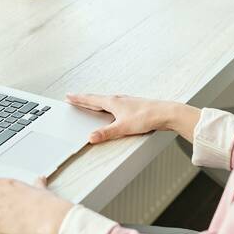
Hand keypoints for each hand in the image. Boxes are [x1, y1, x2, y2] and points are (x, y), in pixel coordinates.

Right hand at [66, 93, 195, 143]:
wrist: (165, 113)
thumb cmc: (146, 117)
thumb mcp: (123, 127)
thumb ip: (106, 133)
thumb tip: (91, 137)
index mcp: (112, 102)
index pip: (91, 100)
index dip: (78, 99)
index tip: (68, 96)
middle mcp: (118, 99)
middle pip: (97, 99)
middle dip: (84, 99)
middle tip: (74, 98)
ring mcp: (125, 102)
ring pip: (106, 101)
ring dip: (95, 102)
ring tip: (89, 103)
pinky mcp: (132, 106)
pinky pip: (114, 104)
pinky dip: (107, 106)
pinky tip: (111, 110)